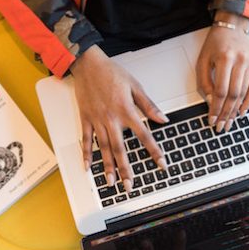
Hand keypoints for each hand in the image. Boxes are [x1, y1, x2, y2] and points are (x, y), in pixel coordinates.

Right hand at [71, 45, 168, 191]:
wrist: (87, 64)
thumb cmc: (111, 72)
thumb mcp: (135, 86)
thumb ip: (148, 105)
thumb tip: (162, 119)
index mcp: (126, 110)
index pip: (144, 135)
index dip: (154, 151)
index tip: (161, 164)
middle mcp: (111, 119)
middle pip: (120, 149)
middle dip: (126, 169)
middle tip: (130, 185)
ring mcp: (97, 120)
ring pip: (104, 148)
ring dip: (107, 167)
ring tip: (111, 182)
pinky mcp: (85, 119)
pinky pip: (86, 140)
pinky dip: (87, 154)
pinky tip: (88, 167)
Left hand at [197, 12, 248, 132]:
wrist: (232, 26)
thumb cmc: (215, 43)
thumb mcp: (202, 60)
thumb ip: (204, 81)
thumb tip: (210, 101)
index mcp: (225, 58)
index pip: (221, 90)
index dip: (216, 107)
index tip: (212, 119)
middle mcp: (241, 61)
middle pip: (234, 94)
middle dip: (226, 113)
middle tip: (221, 126)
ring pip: (244, 93)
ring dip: (236, 110)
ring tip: (230, 122)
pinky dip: (248, 102)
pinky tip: (241, 111)